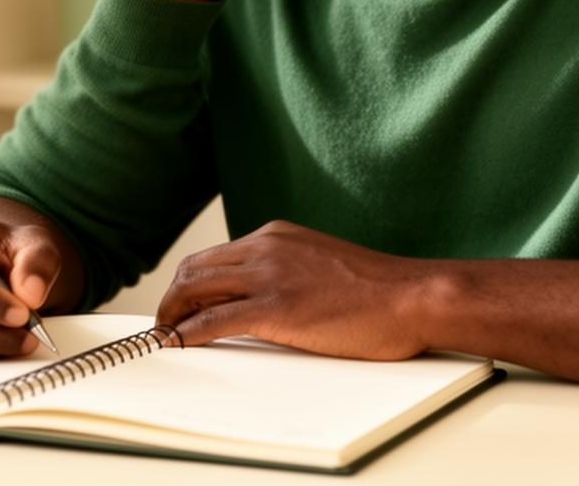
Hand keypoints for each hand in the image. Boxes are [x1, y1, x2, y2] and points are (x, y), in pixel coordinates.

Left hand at [154, 220, 435, 359]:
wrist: (413, 296)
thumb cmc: (381, 290)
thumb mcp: (323, 264)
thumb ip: (290, 271)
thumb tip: (265, 298)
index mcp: (278, 235)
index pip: (216, 255)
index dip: (191, 282)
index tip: (182, 303)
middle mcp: (267, 247)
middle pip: (196, 267)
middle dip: (173, 296)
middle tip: (165, 322)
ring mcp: (270, 275)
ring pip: (196, 289)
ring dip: (172, 314)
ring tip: (165, 336)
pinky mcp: (276, 308)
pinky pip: (213, 320)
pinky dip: (186, 333)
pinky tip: (178, 343)